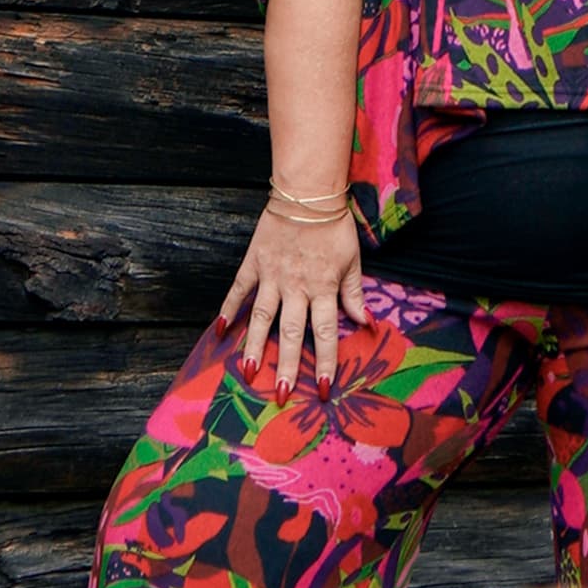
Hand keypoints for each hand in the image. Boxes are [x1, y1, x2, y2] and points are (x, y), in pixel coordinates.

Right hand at [217, 204, 367, 400]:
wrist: (307, 193)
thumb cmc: (334, 228)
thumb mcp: (353, 261)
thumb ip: (355, 295)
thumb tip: (368, 324)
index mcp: (323, 287)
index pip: (325, 332)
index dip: (324, 361)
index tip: (322, 388)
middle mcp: (296, 286)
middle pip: (290, 332)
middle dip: (286, 365)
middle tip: (280, 394)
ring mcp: (271, 276)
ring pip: (261, 317)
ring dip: (254, 346)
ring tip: (248, 373)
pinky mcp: (253, 264)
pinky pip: (239, 291)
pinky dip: (229, 310)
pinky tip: (220, 332)